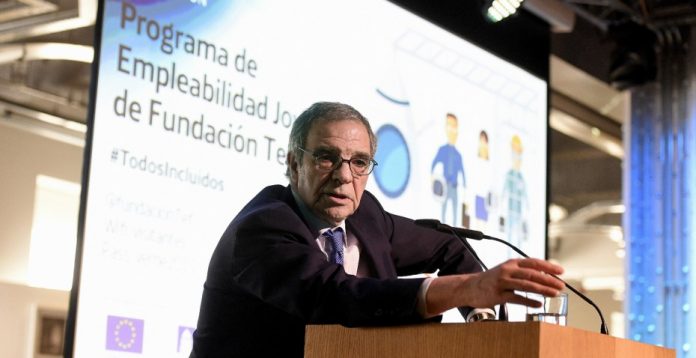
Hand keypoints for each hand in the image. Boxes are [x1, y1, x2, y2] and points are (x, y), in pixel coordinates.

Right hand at [425, 258, 564, 314]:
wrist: (469, 287)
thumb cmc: (492, 279)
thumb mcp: (507, 270)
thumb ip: (523, 272)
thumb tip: (545, 276)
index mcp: (511, 263)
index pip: (534, 262)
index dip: (549, 266)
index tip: (561, 272)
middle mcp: (507, 270)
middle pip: (532, 274)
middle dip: (549, 280)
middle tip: (561, 286)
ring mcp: (502, 282)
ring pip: (526, 285)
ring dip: (542, 290)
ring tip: (554, 294)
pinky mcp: (497, 295)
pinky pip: (516, 298)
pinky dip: (529, 302)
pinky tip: (538, 304)